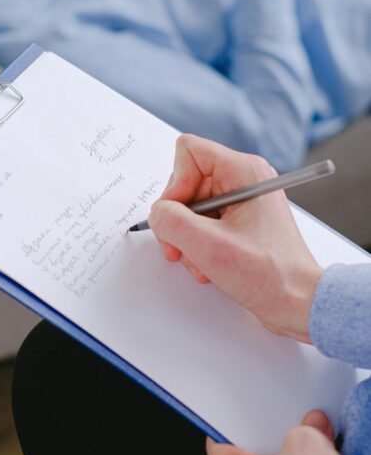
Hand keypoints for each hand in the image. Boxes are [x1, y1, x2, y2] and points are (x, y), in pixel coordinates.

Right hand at [147, 134, 323, 340]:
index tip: (180, 216)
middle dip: (178, 219)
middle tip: (181, 247)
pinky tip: (207, 265)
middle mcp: (243, 180)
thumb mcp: (209, 247)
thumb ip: (171, 222)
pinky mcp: (237, 221)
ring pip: (189, 207)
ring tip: (200, 262)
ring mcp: (240, 201)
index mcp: (244, 171)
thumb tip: (157, 214)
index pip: (188, 152)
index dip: (175, 184)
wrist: (297, 302)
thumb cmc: (269, 274)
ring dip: (186, 238)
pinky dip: (196, 245)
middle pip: (185, 182)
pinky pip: (200, 223)